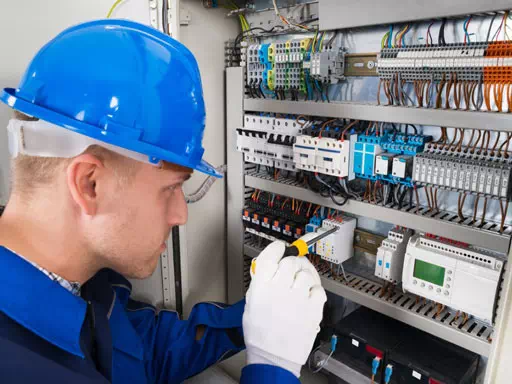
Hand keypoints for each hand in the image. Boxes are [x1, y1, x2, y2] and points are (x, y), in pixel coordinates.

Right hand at [242, 240, 326, 377]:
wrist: (274, 358)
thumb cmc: (260, 334)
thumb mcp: (251, 303)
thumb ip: (261, 282)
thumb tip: (271, 266)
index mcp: (261, 287)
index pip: (271, 255)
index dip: (277, 249)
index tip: (280, 249)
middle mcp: (279, 289)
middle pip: (290, 262)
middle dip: (291, 265)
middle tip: (290, 273)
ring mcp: (298, 299)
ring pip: (306, 274)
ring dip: (303, 278)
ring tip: (299, 289)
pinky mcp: (313, 309)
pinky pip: (319, 289)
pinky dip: (315, 292)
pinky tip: (308, 299)